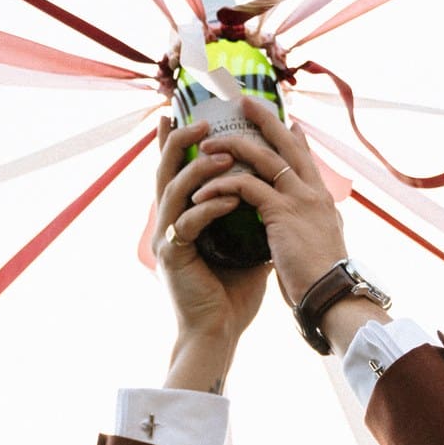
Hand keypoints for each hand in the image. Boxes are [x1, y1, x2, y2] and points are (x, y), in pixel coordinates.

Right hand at [153, 117, 270, 361]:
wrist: (220, 333)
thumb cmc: (232, 294)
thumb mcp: (247, 246)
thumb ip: (253, 217)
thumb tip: (279, 193)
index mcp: (181, 219)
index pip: (176, 171)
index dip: (176, 141)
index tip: (184, 111)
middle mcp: (168, 224)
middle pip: (164, 171)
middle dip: (180, 141)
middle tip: (201, 119)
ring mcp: (166, 240)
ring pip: (173, 190)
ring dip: (197, 169)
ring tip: (221, 153)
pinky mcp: (172, 257)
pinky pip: (188, 223)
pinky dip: (211, 208)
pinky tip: (233, 199)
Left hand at [191, 97, 347, 303]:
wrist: (332, 295)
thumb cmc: (322, 280)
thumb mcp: (318, 245)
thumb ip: (308, 228)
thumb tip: (300, 227)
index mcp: (321, 199)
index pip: (306, 158)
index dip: (293, 138)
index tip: (285, 121)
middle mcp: (313, 191)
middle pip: (287, 143)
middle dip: (264, 120)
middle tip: (243, 101)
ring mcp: (299, 198)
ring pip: (263, 157)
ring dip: (232, 147)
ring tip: (206, 144)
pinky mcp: (281, 212)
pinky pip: (245, 187)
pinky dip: (222, 187)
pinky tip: (202, 192)